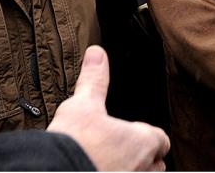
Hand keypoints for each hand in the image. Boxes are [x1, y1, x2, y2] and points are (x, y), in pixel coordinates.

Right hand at [48, 46, 169, 170]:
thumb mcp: (83, 104)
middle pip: (155, 164)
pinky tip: (101, 170)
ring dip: (134, 170)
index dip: (151, 137)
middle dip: (145, 159)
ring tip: (115, 163)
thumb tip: (96, 53)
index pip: (160, 140)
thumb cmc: (74, 143)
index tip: (139, 135)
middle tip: (128, 153)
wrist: (54, 172)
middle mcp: (142, 168)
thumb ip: (94, 80)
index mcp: (141, 141)